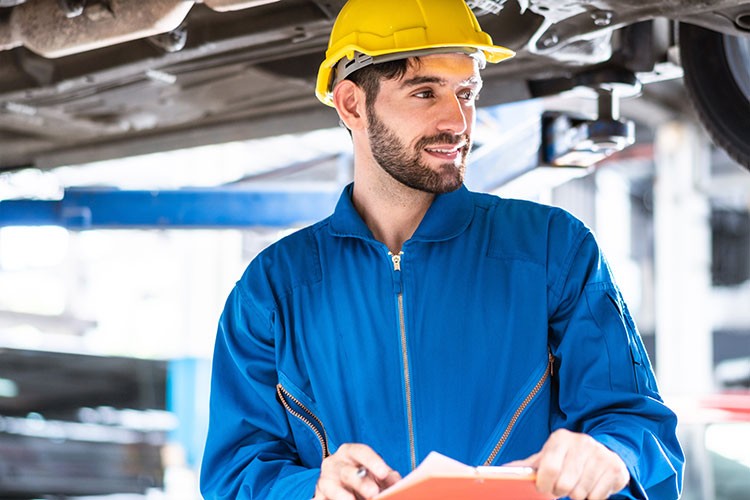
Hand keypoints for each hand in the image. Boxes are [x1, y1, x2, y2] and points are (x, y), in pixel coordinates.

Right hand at [313, 443, 401, 499]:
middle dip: (361, 484)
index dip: (373, 462)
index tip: (384, 473)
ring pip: (330, 486)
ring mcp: (324, 479)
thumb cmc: (363, 475)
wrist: (341, 484)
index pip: (361, 452)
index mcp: (349, 452)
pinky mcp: (318, 494)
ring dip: (342, 496)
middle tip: (374, 493)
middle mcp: (334, 463)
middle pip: (347, 471)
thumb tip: (398, 483)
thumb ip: (388, 476)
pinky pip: (319, 499)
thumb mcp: (376, 473)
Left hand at [504, 429, 628, 499]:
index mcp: (560, 439)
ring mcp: (600, 455)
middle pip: (565, 485)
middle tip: (562, 487)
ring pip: (581, 493)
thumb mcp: (547, 456)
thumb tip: (502, 471)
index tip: (543, 488)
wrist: (602, 451)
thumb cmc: (567, 457)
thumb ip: (527, 466)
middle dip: (560, 491)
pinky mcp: (616, 468)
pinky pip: (597, 497)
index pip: (548, 468)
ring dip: (576, 494)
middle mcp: (582, 443)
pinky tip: (591, 485)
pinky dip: (592, 497)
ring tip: (576, 484)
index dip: (544, 484)